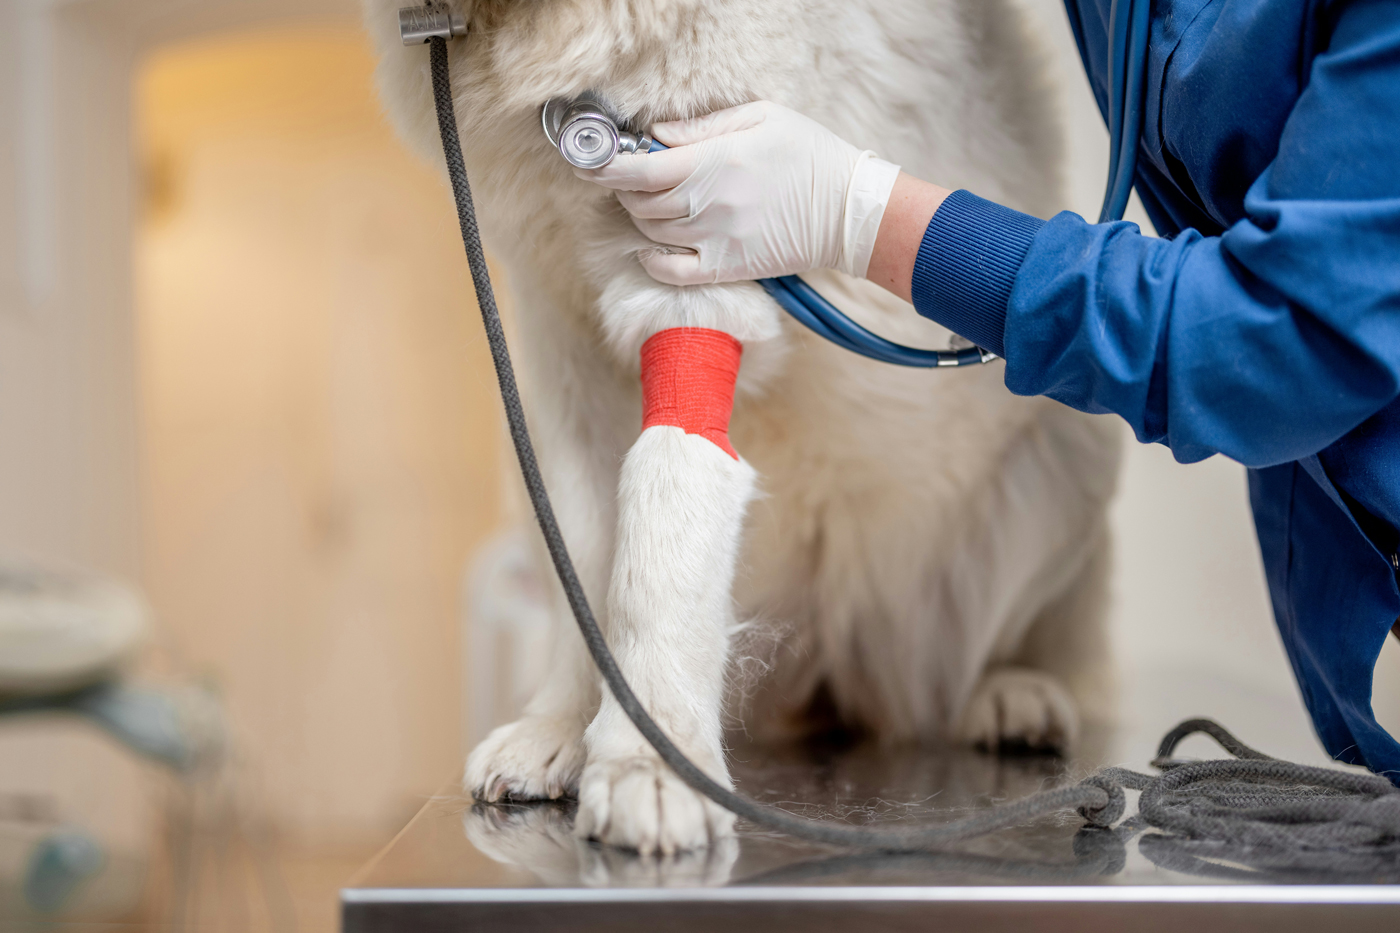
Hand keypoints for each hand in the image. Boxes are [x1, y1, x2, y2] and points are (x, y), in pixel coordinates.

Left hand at [577, 101, 899, 285]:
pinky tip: (653, 246)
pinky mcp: (726, 268)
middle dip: (626, 189)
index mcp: (713, 163)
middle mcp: (707, 205)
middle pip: (640, 203)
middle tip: (634, 176)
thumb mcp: (761, 118)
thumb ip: (702, 127)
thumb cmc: (808, 155)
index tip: (590, 162)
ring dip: (641, 218)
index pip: (639, 170)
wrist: (847, 209)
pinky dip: (652, 260)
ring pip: (651, 234)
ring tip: (652, 202)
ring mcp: (714, 241)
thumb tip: (654, 135)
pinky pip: (671, 272)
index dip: (606, 167)